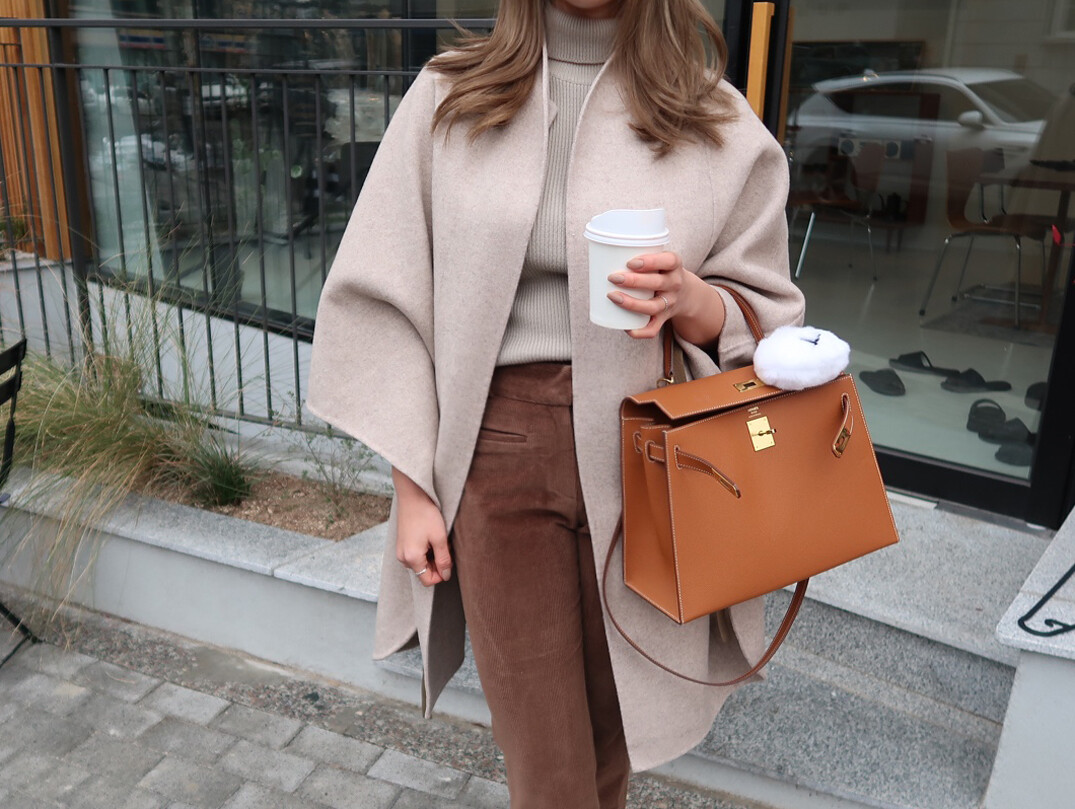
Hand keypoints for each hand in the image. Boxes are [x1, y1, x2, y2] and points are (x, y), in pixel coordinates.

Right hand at [392, 467, 451, 586]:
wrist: (412, 495)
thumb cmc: (425, 514)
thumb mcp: (439, 538)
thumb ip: (443, 560)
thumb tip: (446, 575)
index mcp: (411, 558)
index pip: (428, 580)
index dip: (441, 574)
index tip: (449, 560)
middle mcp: (403, 558)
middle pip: (424, 572)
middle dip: (437, 564)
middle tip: (445, 547)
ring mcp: (401, 551)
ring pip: (420, 563)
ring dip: (432, 556)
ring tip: (438, 540)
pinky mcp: (401, 544)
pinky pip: (415, 555)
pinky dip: (425, 550)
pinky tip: (430, 537)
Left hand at [606, 251, 725, 344]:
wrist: (685, 294)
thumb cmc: (662, 272)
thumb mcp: (660, 260)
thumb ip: (639, 254)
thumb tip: (602, 253)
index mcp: (674, 266)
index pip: (668, 261)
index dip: (650, 262)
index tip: (630, 262)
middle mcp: (675, 284)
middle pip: (657, 283)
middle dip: (634, 281)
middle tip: (613, 277)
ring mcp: (670, 303)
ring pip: (653, 307)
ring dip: (632, 303)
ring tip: (612, 296)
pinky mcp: (664, 318)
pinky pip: (654, 329)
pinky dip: (640, 331)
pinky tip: (626, 328)